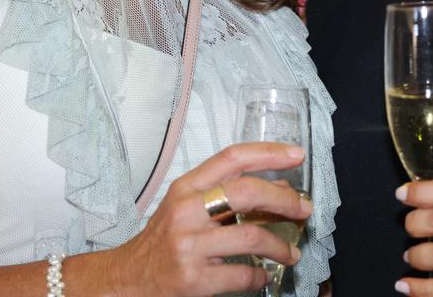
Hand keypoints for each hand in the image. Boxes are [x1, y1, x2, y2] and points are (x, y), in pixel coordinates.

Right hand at [105, 142, 312, 296]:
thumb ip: (228, 195)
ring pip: (251, 238)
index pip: (232, 158)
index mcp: (186, 188)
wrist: (128, 278)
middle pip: (246, 192)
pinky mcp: (194, 279)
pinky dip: (260, 275)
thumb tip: (281, 191)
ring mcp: (189, 246)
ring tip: (290, 253)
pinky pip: (242, 274)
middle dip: (284, 200)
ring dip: (280, 246)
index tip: (295, 155)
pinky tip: (263, 274)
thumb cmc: (163, 240)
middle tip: (303, 209)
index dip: (268, 153)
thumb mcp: (188, 208)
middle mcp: (186, 212)